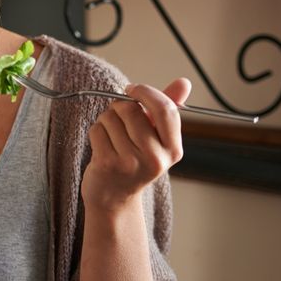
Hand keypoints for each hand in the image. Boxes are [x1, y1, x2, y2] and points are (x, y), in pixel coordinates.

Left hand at [81, 79, 189, 213]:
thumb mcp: (156, 138)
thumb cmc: (135, 161)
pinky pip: (97, 129)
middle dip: (119, 107)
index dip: (146, 92)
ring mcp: (131, 163)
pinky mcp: (108, 164)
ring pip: (111, 117)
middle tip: (119, 122)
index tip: (132, 89)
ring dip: (106, 121)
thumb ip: (167, 108)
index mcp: (173, 150)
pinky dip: (96, 133)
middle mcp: (155, 158)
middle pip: (131, 109)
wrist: (114, 198)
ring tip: (112, 138)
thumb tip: (184, 82)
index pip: (165, 109)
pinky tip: (102, 147)